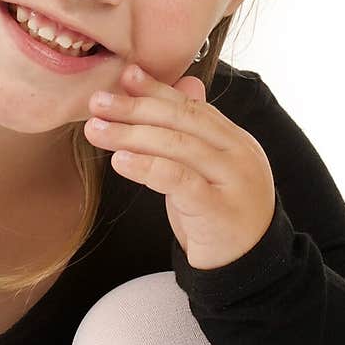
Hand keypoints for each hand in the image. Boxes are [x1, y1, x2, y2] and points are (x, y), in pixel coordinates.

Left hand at [85, 63, 275, 269]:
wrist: (248, 269)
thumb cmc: (219, 216)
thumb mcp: (209, 171)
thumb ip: (195, 132)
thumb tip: (186, 84)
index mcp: (236, 140)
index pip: (192, 107)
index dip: (156, 90)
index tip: (124, 76)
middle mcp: (239, 154)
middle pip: (182, 121)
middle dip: (136, 108)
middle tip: (97, 102)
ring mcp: (233, 180)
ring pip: (178, 146)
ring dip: (131, 135)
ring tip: (96, 130)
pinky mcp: (219, 210)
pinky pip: (179, 180)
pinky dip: (147, 167)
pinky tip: (119, 162)